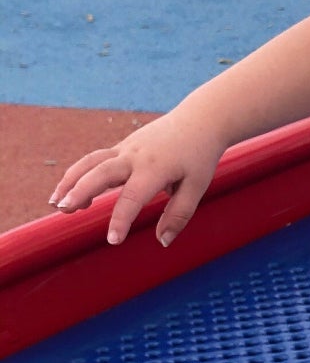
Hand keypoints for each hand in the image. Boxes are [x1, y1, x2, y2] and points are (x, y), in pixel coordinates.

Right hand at [50, 112, 224, 246]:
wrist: (199, 121)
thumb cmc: (199, 156)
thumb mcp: (197, 187)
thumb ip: (179, 215)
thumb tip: (162, 241)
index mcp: (155, 168)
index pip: (132, 196)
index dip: (121, 219)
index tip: (112, 240)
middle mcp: (135, 156)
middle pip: (100, 172)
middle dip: (80, 191)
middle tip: (64, 211)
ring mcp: (125, 148)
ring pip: (91, 162)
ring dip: (71, 181)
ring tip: (56, 204)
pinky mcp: (121, 146)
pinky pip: (95, 160)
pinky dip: (80, 174)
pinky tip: (72, 194)